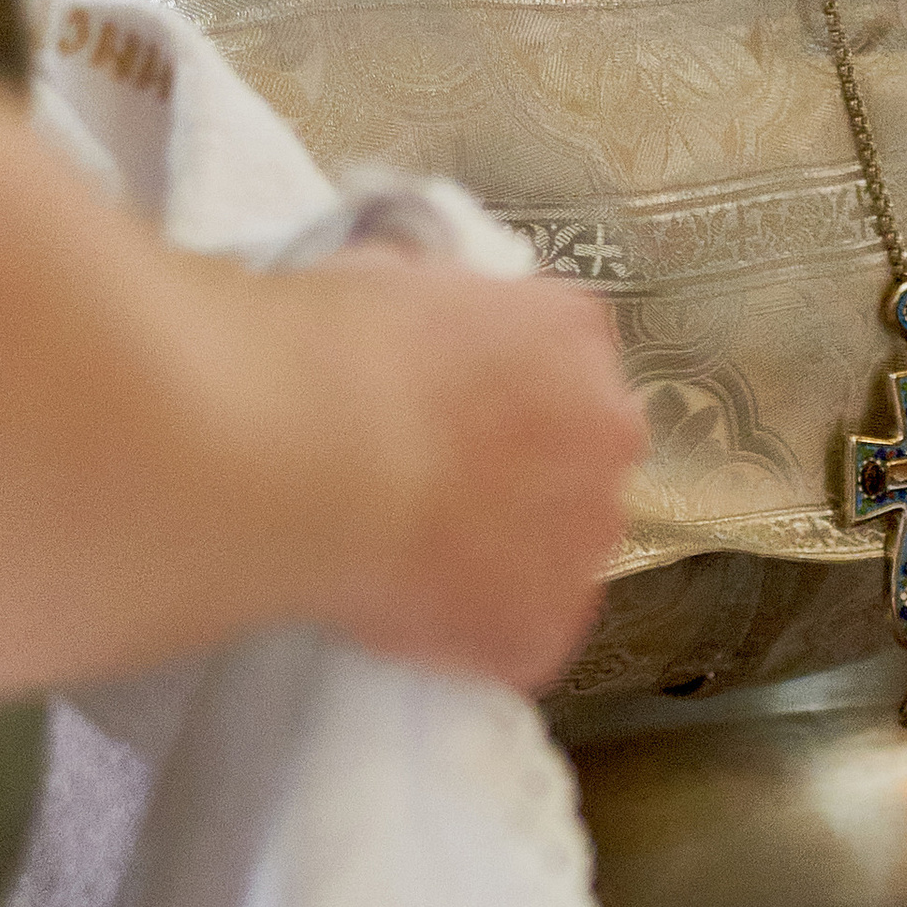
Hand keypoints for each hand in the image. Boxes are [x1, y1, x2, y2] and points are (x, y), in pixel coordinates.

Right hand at [316, 252, 645, 690]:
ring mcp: (585, 539)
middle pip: (580, 464)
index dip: (504, 399)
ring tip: (410, 554)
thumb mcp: (384, 270)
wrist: (298, 456)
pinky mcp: (544, 629)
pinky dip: (471, 633)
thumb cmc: (323, 352)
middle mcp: (607, 432)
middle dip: (522, 480)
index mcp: (572, 332)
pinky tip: (403, 606)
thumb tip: (416, 322)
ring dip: (504, 559)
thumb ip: (432, 302)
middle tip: (433, 490)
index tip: (452, 417)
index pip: (565, 367)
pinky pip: (517, 637)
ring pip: (558, 556)